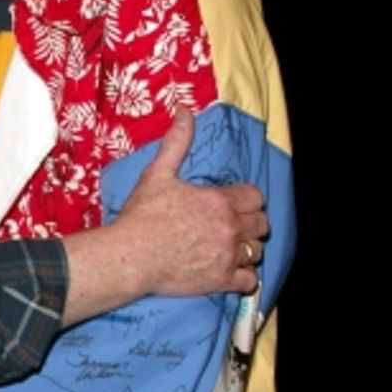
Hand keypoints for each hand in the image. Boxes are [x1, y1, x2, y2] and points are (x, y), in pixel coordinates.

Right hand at [61, 110, 266, 321]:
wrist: (130, 256)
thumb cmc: (143, 216)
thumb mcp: (158, 173)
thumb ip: (177, 141)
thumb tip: (184, 110)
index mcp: (219, 200)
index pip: (255, 197)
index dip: (248, 200)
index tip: (236, 205)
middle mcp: (229, 227)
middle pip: (261, 224)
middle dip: (251, 224)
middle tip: (235, 227)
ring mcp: (227, 255)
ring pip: (257, 252)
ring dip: (248, 250)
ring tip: (232, 250)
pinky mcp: (220, 280)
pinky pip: (249, 281)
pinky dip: (245, 279)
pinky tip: (233, 274)